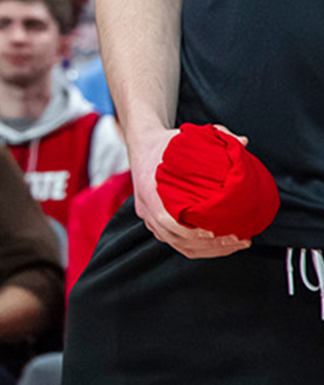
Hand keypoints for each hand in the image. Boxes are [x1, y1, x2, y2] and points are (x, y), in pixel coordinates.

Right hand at [127, 126, 249, 257]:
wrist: (141, 143)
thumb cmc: (164, 143)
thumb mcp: (188, 136)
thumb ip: (217, 136)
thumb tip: (244, 142)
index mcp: (151, 193)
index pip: (172, 225)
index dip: (198, 234)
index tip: (223, 232)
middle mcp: (148, 210)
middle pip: (179, 241)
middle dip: (213, 245)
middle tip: (241, 240)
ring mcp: (149, 217)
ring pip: (178, 244)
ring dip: (208, 249)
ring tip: (235, 244)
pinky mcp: (154, 220)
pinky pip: (175, 241)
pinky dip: (197, 246)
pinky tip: (217, 243)